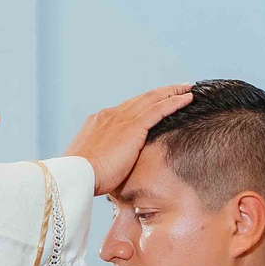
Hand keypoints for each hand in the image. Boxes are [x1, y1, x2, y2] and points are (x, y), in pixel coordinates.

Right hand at [64, 86, 195, 196]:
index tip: (154, 102)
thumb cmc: (82, 177)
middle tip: (176, 88)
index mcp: (99, 122)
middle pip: (141, 99)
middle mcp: (110, 115)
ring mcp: (121, 119)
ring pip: (152, 99)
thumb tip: (111, 168)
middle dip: (159, 93)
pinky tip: (187, 98)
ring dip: (171, 92)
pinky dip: (174, 102)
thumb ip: (105, 159)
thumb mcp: (93, 163)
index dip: (143, 104)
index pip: (126, 109)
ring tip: (186, 88)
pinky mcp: (133, 127)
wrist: (76, 176)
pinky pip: (159, 109)